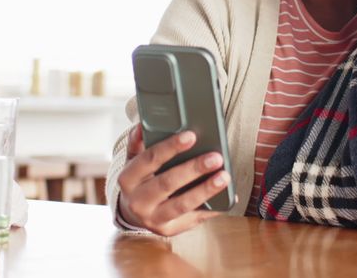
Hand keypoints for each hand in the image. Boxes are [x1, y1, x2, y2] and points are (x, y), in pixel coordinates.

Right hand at [116, 124, 230, 236]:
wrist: (133, 213)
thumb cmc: (140, 180)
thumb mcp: (134, 160)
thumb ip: (138, 143)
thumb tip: (141, 125)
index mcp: (128, 178)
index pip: (149, 159)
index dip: (170, 147)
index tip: (191, 136)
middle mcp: (138, 201)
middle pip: (167, 183)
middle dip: (193, 169)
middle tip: (216, 157)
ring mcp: (153, 218)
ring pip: (181, 204)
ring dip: (205, 190)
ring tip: (224, 177)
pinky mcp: (169, 230)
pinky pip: (194, 219)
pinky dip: (212, 208)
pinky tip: (228, 197)